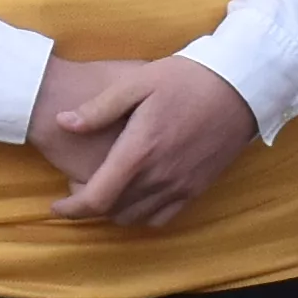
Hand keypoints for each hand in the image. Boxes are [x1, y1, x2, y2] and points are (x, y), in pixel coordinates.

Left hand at [31, 52, 262, 229]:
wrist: (241, 86)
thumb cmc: (187, 79)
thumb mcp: (137, 82)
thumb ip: (99, 108)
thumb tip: (64, 123)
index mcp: (140, 152)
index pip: (97, 199)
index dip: (71, 210)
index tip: (56, 207)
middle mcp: (160, 177)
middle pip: (113, 212)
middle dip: (89, 207)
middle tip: (77, 188)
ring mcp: (182, 186)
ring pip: (137, 218)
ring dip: (115, 211)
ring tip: (105, 191)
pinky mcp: (198, 188)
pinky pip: (163, 217)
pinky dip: (143, 214)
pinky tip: (137, 194)